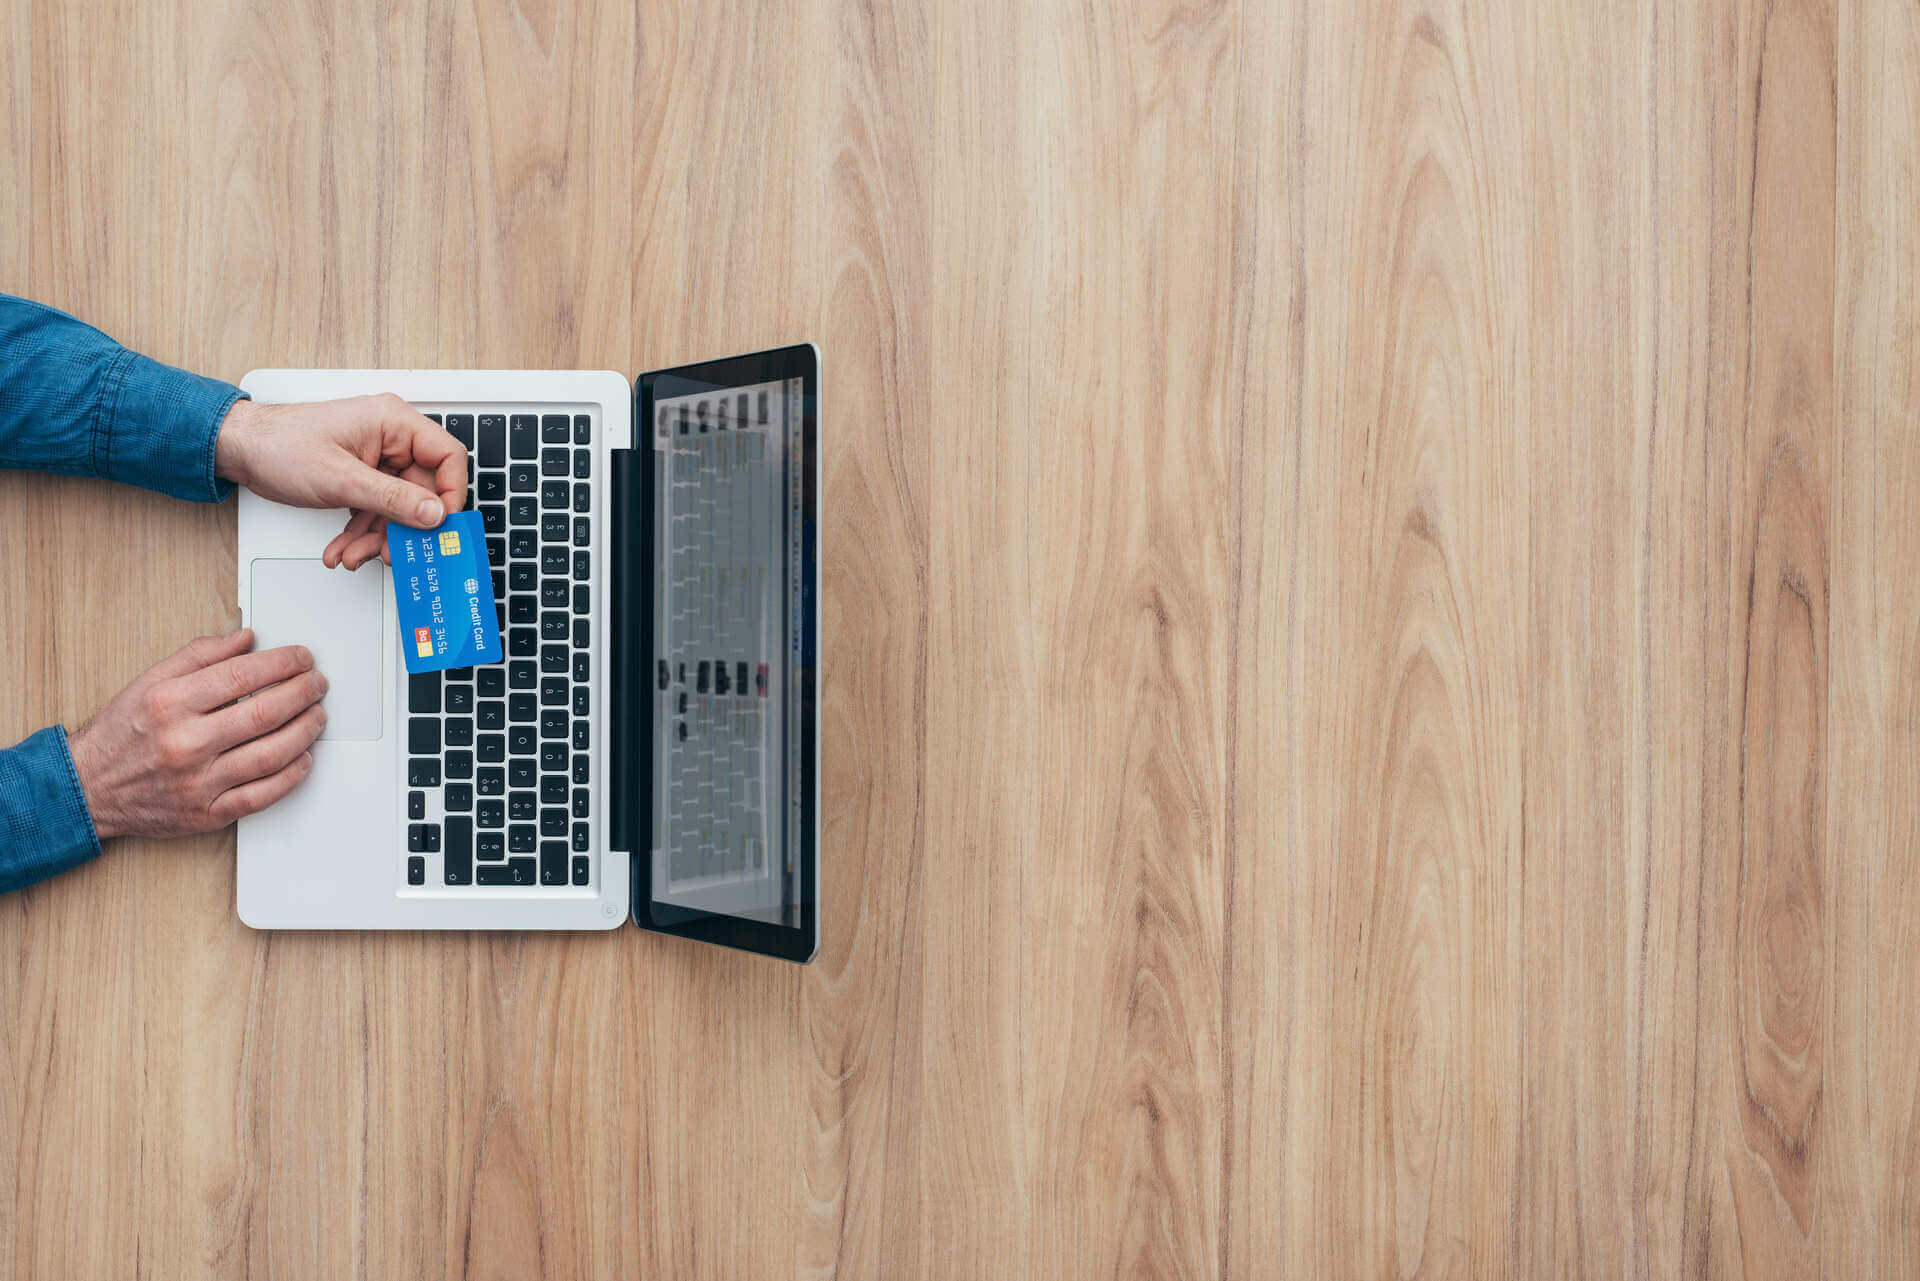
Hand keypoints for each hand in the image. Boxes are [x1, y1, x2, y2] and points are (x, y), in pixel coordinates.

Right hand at [66, 629, 327, 839]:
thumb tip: (246, 638)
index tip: (302, 657)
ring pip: (272, 754)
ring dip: (306, 731)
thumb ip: (200, 655)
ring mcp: (199, 782)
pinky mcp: (208, 813)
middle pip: (265, 713)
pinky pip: (263, 795)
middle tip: (318, 683)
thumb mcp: (150, 682)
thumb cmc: (121, 734)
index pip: (244, 676)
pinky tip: (303, 757)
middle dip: (304, 693)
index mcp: (170, 704)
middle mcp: (185, 743)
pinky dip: (292, 775)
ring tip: (318, 715)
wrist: (88, 789)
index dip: (283, 663)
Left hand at [214, 394, 468, 569]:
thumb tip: (435, 514)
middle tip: (389, 552)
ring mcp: (376, 458)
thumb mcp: (340, 479)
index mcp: (393, 422)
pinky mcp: (362, 475)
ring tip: (353, 555)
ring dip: (376, 536)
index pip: (447, 457)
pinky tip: (345, 547)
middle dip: (400, 528)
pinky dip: (361, 532)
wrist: (240, 449)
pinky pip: (376, 508)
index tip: (440, 527)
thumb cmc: (279, 445)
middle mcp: (390, 438)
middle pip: (421, 491)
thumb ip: (393, 499)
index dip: (450, 494)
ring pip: (397, 507)